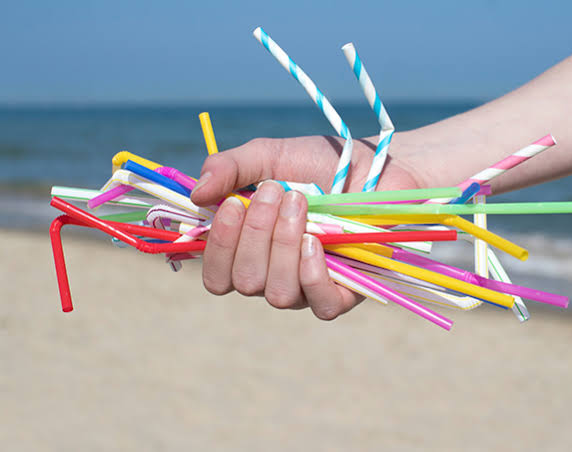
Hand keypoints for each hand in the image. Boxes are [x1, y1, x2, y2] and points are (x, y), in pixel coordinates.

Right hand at [190, 135, 420, 319]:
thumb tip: (196, 194)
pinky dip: (312, 275)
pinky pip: (320, 306)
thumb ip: (229, 168)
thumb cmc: (318, 163)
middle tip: (277, 192)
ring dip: (283, 246)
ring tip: (300, 204)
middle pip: (245, 282)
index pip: (217, 276)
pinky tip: (316, 242)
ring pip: (277, 294)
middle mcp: (274, 274)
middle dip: (256, 234)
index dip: (218, 248)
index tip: (232, 204)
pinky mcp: (345, 292)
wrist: (375, 164)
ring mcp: (308, 286)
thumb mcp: (269, 156)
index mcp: (250, 250)